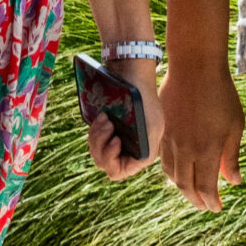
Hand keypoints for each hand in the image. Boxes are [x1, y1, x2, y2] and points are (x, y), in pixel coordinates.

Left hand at [83, 61, 161, 180]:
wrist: (132, 74)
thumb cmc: (144, 99)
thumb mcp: (152, 126)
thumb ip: (146, 149)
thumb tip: (136, 165)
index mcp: (141, 153)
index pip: (118, 172)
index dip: (112, 160)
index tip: (116, 140)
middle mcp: (127, 150)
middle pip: (103, 163)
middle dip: (101, 145)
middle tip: (109, 124)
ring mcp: (115, 139)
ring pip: (95, 152)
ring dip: (97, 136)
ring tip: (105, 118)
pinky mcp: (105, 130)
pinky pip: (93, 138)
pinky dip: (94, 128)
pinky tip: (102, 115)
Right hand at [159, 60, 243, 211]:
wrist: (194, 67)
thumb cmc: (220, 94)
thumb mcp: (235, 126)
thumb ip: (231, 156)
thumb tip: (233, 181)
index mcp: (206, 150)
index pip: (205, 187)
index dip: (211, 201)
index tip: (217, 207)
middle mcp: (184, 149)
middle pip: (185, 185)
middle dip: (196, 199)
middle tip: (205, 206)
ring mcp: (169, 139)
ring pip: (171, 173)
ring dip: (182, 187)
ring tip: (192, 192)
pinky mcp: (161, 129)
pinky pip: (162, 158)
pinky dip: (171, 170)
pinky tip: (179, 170)